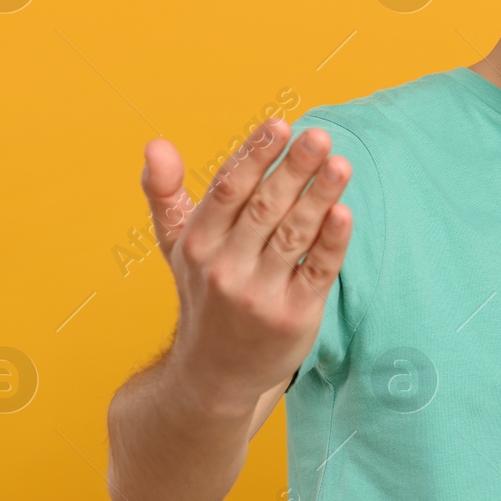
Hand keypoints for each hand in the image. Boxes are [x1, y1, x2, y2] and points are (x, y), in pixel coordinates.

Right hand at [139, 118, 353, 411]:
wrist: (214, 376)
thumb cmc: (204, 295)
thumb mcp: (177, 246)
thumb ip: (166, 193)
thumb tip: (155, 144)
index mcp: (198, 243)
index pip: (228, 189)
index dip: (255, 155)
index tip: (280, 125)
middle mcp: (225, 267)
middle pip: (265, 207)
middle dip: (293, 169)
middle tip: (320, 137)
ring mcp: (260, 294)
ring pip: (293, 235)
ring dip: (319, 197)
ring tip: (340, 164)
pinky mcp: (293, 317)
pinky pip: (316, 272)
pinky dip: (332, 242)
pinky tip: (345, 212)